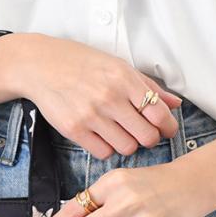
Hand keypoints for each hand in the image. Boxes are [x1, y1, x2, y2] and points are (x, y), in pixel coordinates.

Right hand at [0, 32, 181, 157]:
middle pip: (146, 136)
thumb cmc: (81, 64)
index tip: (166, 130)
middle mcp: (109, 98)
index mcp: (124, 79)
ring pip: (126, 148)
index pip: (158, 113)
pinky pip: (103, 153)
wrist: (41, 66)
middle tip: (143, 134)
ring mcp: (90, 116)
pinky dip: (107, 149)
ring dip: (127, 145)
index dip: (167, 127)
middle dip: (149, 139)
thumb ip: (147, 87)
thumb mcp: (118, 66)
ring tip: (120, 134)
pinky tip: (103, 137)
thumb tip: (174, 104)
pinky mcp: (74, 130)